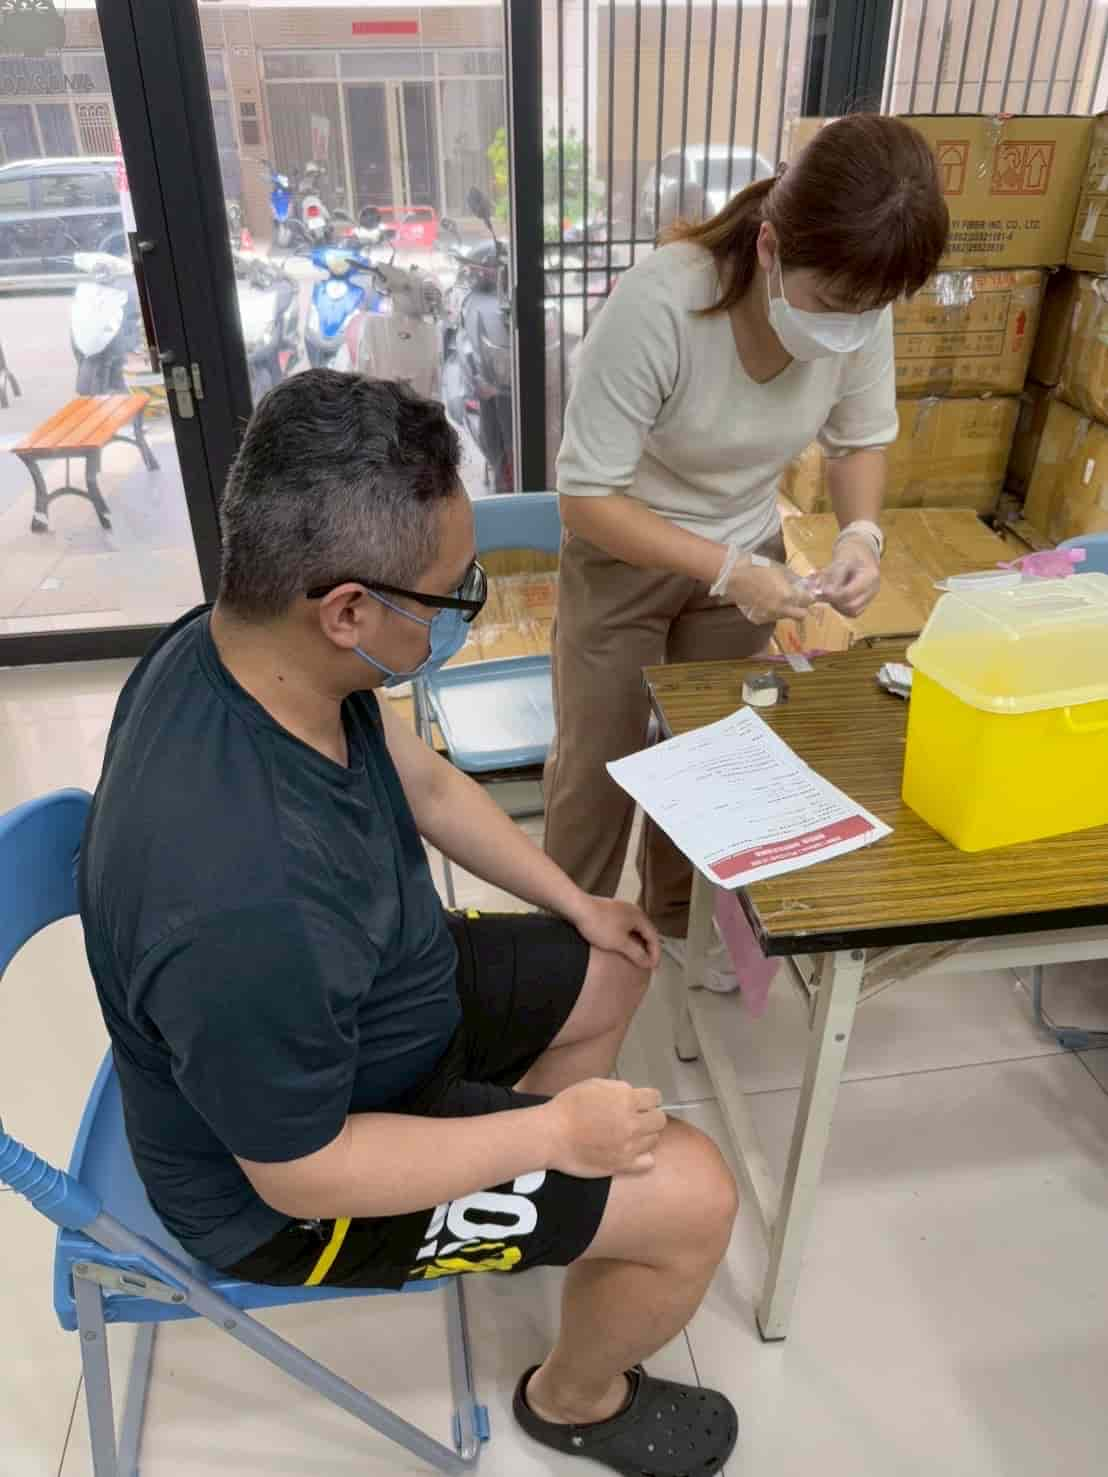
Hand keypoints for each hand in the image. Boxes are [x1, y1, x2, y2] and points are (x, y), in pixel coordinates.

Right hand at [545, 1079, 666, 1176]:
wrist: (552, 1135)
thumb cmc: (569, 1106)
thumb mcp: (595, 1084)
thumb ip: (619, 1089)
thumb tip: (634, 1095)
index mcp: (626, 1099)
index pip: (656, 1097)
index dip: (648, 1099)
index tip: (641, 1102)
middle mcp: (632, 1122)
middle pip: (659, 1120)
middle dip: (650, 1116)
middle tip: (636, 1118)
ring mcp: (629, 1146)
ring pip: (654, 1139)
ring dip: (644, 1135)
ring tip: (628, 1135)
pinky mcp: (623, 1165)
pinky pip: (648, 1162)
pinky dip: (643, 1156)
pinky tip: (630, 1151)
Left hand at [569, 895, 660, 970]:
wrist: (577, 908)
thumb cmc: (598, 924)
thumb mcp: (620, 943)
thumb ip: (636, 954)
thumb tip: (648, 962)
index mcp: (639, 917)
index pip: (654, 937)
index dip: (655, 954)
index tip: (653, 967)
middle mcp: (633, 911)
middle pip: (647, 932)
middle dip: (648, 948)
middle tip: (647, 963)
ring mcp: (622, 910)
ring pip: (636, 929)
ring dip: (638, 943)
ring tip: (636, 956)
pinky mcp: (612, 911)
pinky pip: (626, 926)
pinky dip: (629, 937)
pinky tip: (623, 944)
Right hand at [724, 556, 815, 623]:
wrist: (732, 575)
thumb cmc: (757, 567)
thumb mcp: (780, 569)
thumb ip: (794, 579)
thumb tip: (803, 584)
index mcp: (789, 595)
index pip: (809, 600)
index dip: (809, 595)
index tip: (806, 592)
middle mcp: (781, 610)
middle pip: (802, 615)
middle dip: (802, 607)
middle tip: (797, 599)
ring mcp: (769, 616)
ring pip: (785, 617)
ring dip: (786, 609)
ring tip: (776, 597)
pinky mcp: (758, 619)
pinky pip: (771, 617)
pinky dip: (771, 611)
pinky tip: (763, 601)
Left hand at [818, 536, 880, 617]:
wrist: (860, 552)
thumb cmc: (850, 553)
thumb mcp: (840, 560)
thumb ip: (832, 576)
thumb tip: (820, 592)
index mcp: (870, 576)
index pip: (848, 593)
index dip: (831, 595)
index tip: (817, 592)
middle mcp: (873, 589)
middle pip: (851, 607)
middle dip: (834, 602)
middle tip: (820, 594)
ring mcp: (870, 597)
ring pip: (851, 612)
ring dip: (837, 605)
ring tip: (828, 593)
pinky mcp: (865, 602)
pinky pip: (852, 611)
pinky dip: (841, 606)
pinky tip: (834, 596)